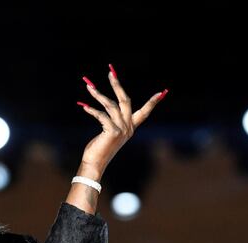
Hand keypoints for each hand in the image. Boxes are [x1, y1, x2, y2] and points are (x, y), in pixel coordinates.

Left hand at [76, 64, 166, 178]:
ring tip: (88, 87)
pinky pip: (101, 115)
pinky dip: (92, 110)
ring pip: (110, 105)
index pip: (145, 112)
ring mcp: (121, 130)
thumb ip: (112, 120)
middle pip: (125, 100)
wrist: (94, 164)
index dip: (153, 102)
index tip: (163, 92)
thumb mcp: (108, 132)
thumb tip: (108, 104)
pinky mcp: (112, 132)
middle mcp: (128, 128)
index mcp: (130, 128)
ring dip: (98, 95)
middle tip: (110, 72)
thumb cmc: (99, 148)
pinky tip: (84, 106)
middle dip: (117, 85)